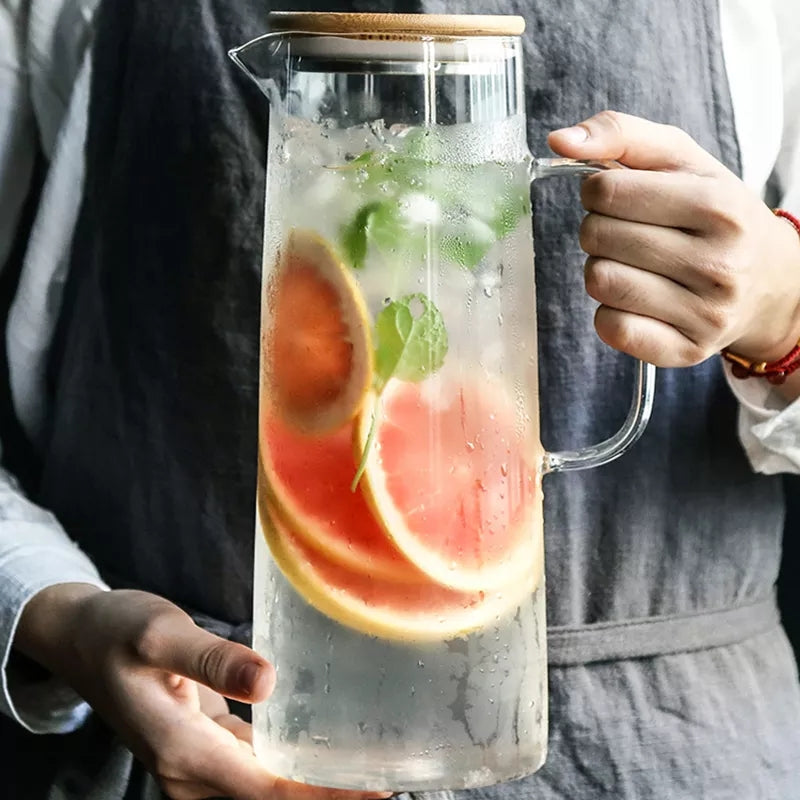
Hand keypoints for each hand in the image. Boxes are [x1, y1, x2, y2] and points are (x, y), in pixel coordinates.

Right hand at [16, 584, 389, 799]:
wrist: (81, 639)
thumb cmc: (119, 631)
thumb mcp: (161, 635)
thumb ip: (213, 660)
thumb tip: (267, 682)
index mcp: (181, 749)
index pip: (267, 789)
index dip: (322, 795)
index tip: (374, 791)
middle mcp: (188, 770)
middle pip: (268, 798)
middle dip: (324, 795)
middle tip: (385, 782)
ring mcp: (192, 763)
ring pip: (261, 787)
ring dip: (308, 785)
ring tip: (363, 771)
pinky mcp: (198, 748)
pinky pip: (250, 768)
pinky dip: (285, 767)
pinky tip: (315, 750)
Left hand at [547, 110, 799, 368]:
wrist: (769, 281)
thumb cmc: (714, 215)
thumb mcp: (683, 161)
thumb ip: (622, 136)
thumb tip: (559, 139)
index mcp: (718, 205)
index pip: (606, 191)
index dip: (598, 191)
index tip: (618, 197)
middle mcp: (717, 263)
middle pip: (596, 236)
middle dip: (599, 229)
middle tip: (630, 233)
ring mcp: (704, 313)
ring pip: (599, 281)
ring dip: (601, 269)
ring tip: (635, 265)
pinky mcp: (684, 350)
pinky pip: (610, 327)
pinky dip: (609, 312)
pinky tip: (637, 300)